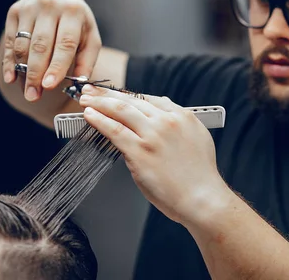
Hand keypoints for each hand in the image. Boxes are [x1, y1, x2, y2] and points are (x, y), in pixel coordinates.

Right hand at [1, 0, 101, 100]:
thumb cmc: (77, 25)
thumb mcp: (90, 39)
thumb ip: (86, 61)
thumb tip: (80, 84)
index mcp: (73, 12)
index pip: (65, 43)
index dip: (56, 66)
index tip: (49, 86)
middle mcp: (50, 6)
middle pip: (41, 45)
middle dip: (36, 73)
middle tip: (34, 96)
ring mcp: (30, 7)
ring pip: (23, 44)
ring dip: (23, 71)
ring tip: (27, 92)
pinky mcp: (14, 11)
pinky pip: (10, 41)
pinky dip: (9, 62)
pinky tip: (11, 78)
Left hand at [78, 85, 230, 224]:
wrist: (202, 198)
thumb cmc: (199, 176)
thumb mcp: (197, 138)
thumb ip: (179, 123)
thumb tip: (163, 110)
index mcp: (182, 116)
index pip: (148, 98)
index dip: (127, 94)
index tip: (115, 94)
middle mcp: (167, 121)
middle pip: (131, 100)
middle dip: (107, 94)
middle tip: (91, 91)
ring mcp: (152, 135)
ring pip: (120, 110)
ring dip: (99, 103)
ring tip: (85, 99)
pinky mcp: (140, 152)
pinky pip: (114, 130)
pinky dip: (98, 120)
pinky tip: (89, 115)